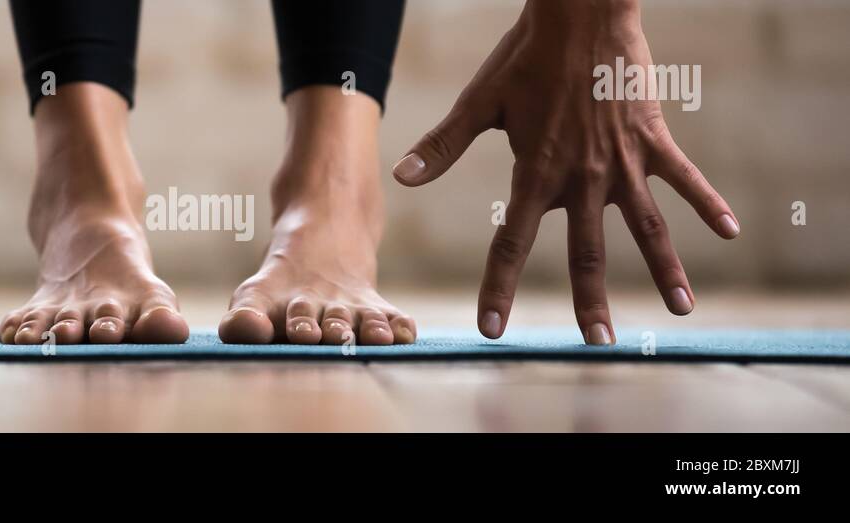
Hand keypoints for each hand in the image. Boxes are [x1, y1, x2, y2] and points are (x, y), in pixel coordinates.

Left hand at [391, 0, 737, 344]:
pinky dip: (706, 202)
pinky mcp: (652, 138)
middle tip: (598, 342)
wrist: (580, 11)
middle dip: (590, 300)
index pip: (510, 242)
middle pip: (586, 251)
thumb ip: (444, 144)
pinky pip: (685, 177)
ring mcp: (622, 160)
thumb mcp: (480, 101)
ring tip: (682, 309)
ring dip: (664, 268)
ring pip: (646, 226)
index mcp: (534, 172)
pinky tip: (731, 231)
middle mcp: (580, 176)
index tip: (493, 328)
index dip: (499, 287)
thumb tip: (402, 176)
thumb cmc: (525, 56)